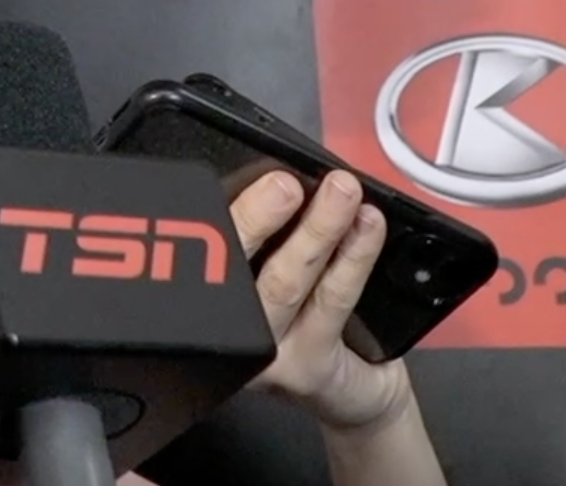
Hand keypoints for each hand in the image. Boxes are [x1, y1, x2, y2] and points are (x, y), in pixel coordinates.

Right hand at [230, 170, 412, 433]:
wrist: (352, 394)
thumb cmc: (310, 322)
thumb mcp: (274, 273)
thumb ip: (266, 235)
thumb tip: (281, 172)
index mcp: (211, 298)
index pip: (198, 250)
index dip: (210, 213)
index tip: (227, 177)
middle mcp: (228, 331)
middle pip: (234, 269)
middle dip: (258, 218)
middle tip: (284, 181)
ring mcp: (267, 353)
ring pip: (286, 282)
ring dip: (316, 231)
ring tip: (340, 192)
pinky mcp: (307, 365)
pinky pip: (332, 302)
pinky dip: (353, 258)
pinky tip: (367, 228)